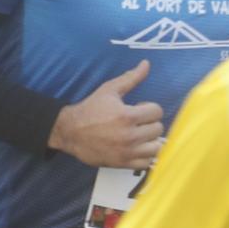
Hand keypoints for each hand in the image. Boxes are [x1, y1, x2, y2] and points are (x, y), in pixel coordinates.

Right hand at [49, 60, 163, 169]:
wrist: (70, 132)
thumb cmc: (90, 109)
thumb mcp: (108, 90)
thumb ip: (130, 78)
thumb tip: (147, 63)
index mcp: (127, 116)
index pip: (157, 111)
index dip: (149, 108)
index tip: (138, 108)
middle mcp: (129, 135)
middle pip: (158, 129)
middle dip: (149, 123)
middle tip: (137, 122)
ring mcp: (127, 151)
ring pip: (156, 147)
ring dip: (150, 140)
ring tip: (139, 136)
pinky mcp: (123, 163)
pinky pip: (147, 162)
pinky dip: (145, 155)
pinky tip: (136, 148)